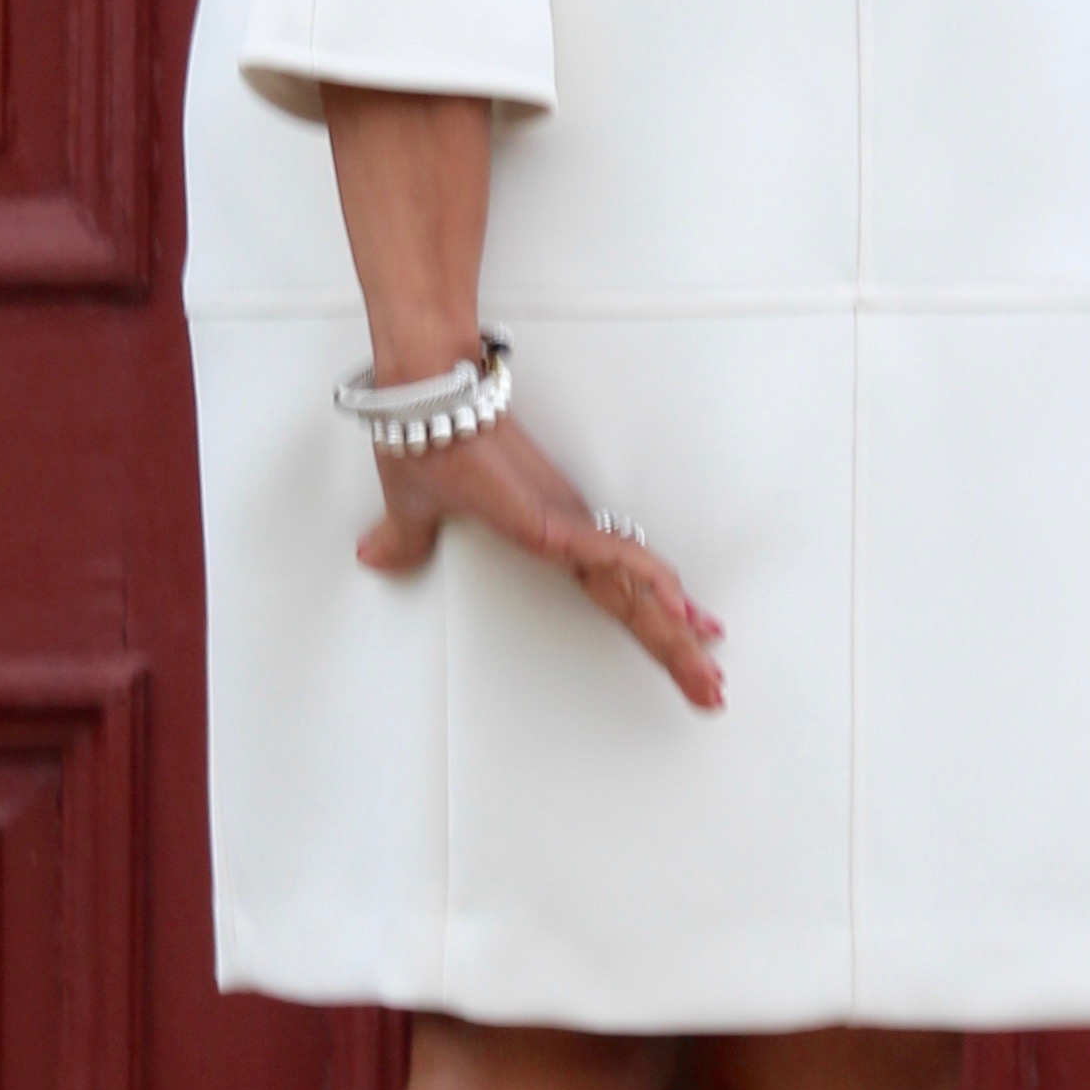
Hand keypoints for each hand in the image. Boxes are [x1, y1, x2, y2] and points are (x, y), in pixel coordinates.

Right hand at [356, 405, 726, 713]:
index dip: (648, 624)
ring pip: (632, 588)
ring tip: (707, 670)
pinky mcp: (550, 517)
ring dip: (671, 631)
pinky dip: (643, 575)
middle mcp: (567, 533)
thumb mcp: (414, 514)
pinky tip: (676, 601)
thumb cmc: (423, 440)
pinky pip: (606, 552)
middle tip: (713, 689)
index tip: (688, 647)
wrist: (420, 400)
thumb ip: (407, 540)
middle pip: (633, 603)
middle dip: (674, 649)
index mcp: (548, 536)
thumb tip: (377, 556)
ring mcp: (563, 525)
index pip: (610, 592)